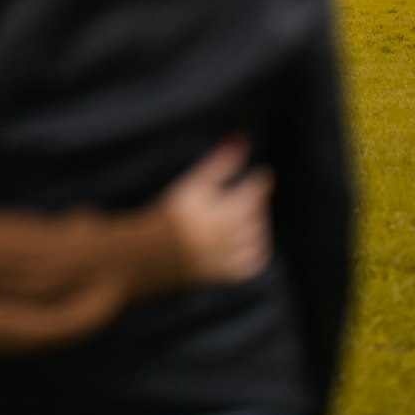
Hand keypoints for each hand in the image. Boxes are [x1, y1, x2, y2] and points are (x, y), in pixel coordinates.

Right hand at [157, 140, 273, 285]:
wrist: (149, 252)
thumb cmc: (171, 212)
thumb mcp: (193, 183)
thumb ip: (219, 163)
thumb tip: (240, 139)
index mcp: (217, 211)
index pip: (253, 193)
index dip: (261, 181)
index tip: (264, 173)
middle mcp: (225, 237)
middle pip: (256, 216)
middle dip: (257, 201)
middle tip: (251, 192)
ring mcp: (226, 257)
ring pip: (258, 239)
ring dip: (260, 224)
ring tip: (250, 213)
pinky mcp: (224, 275)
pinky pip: (252, 264)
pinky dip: (258, 250)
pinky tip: (252, 240)